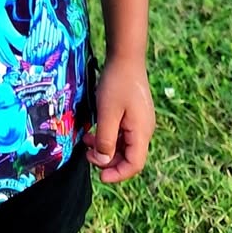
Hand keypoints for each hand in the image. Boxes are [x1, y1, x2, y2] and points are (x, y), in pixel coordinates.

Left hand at [83, 54, 154, 182]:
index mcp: (142, 132)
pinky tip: (94, 130)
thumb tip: (103, 161)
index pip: (135, 164)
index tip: (99, 175)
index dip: (117, 174)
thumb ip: (105, 139)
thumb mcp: (107, 112)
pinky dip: (109, 136)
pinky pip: (123, 133)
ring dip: (106, 148)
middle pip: (130, 157)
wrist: (126, 57)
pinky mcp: (134, 114)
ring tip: (86, 142)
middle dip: (109, 161)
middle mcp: (145, 129)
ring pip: (125, 145)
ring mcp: (140, 122)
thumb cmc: (117, 83)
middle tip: (88, 155)